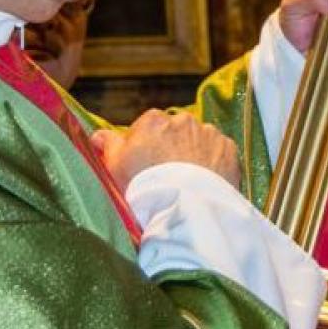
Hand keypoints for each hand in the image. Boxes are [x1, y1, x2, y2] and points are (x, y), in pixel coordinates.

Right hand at [91, 109, 241, 190]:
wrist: (185, 208)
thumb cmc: (144, 188)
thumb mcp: (115, 167)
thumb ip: (108, 145)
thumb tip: (98, 135)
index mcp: (153, 120)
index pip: (148, 127)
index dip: (146, 147)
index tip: (146, 167)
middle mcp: (183, 120)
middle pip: (176, 131)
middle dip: (172, 148)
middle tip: (168, 176)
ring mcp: (209, 133)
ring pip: (199, 140)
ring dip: (195, 154)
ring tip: (189, 182)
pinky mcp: (229, 148)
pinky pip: (219, 151)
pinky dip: (214, 162)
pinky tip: (206, 181)